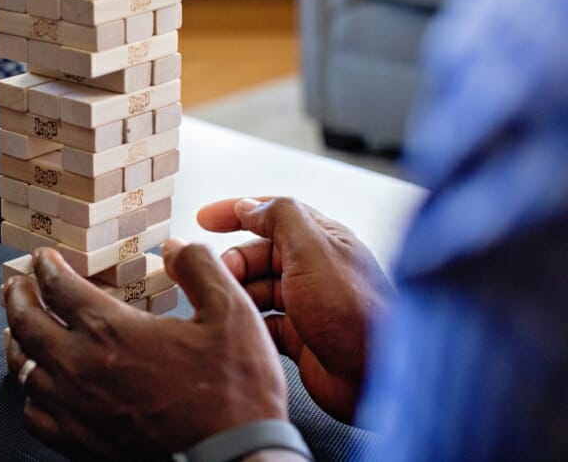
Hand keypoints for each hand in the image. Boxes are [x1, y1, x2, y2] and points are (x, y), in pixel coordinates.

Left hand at [2, 241, 288, 459]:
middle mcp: (80, 366)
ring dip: (16, 340)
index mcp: (111, 329)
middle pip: (25, 322)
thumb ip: (200, 268)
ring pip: (22, 368)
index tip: (42, 258)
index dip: (46, 266)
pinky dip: (31, 394)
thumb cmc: (234, 393)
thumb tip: (176, 247)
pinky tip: (40, 387)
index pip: (57, 286)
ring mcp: (75, 408)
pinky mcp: (79, 443)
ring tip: (15, 328)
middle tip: (13, 284)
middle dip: (16, 296)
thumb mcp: (232, 314)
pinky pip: (34, 415)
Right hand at [199, 197, 392, 422]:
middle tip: (215, 274)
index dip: (236, 213)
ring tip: (225, 302)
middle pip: (259, 254)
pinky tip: (239, 325)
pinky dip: (247, 322)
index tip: (205, 219)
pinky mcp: (300, 337)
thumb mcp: (313, 250)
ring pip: (256, 289)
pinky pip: (262, 323)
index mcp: (322, 240)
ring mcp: (307, 304)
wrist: (376, 376)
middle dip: (233, 261)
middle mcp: (315, 269)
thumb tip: (249, 205)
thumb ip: (280, 218)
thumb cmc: (355, 311)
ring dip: (238, 293)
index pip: (273, 214)